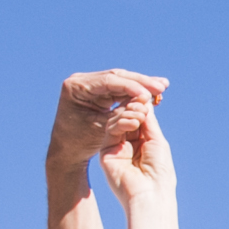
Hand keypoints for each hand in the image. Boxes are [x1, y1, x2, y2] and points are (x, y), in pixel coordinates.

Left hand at [47, 69, 168, 170]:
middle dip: (141, 82)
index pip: (109, 82)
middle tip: (162, 85)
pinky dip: (135, 91)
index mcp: (76, 87)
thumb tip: (145, 102)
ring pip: (121, 80)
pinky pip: (120, 88)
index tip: (149, 94)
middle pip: (116, 77)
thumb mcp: (103, 128)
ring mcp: (90, 85)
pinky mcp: (97, 91)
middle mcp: (82, 81)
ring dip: (142, 84)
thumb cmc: (80, 142)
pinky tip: (152, 91)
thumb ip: (122, 113)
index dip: (131, 87)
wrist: (66, 151)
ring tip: (162, 86)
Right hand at [99, 102, 175, 204]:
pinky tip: (133, 122)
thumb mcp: (156, 140)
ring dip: (129, 113)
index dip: (142, 105)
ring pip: (117, 120)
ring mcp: (116, 147)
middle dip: (135, 106)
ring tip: (140, 115)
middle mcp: (128, 144)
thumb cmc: (159, 171)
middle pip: (127, 117)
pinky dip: (121, 121)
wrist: (149, 193)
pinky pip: (110, 130)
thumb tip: (144, 100)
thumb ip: (148, 121)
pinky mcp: (105, 152)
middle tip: (142, 102)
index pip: (139, 118)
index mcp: (143, 143)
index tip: (148, 94)